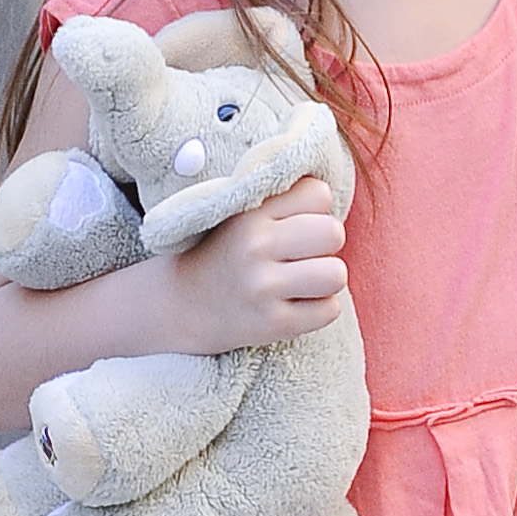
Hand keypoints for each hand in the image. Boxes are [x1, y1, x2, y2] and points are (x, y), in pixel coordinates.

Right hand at [166, 172, 347, 351]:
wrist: (180, 305)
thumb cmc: (223, 253)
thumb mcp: (239, 213)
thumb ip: (280, 197)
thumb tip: (330, 192)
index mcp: (250, 214)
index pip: (318, 194)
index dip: (313, 211)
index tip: (293, 224)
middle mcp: (256, 247)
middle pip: (333, 233)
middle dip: (325, 245)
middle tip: (303, 255)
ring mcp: (264, 288)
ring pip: (336, 274)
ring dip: (326, 279)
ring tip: (302, 281)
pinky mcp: (274, 324)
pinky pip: (329, 310)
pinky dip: (318, 309)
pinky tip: (295, 304)